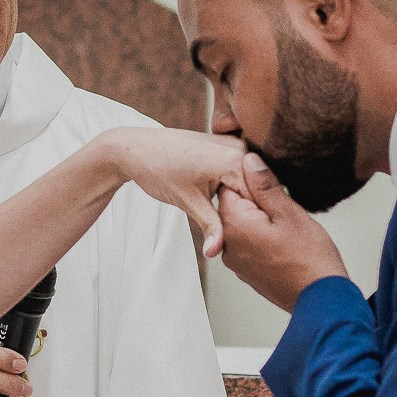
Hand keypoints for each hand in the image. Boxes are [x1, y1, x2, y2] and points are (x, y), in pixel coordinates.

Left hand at [98, 128, 247, 257]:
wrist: (136, 149)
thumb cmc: (158, 170)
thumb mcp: (188, 202)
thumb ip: (210, 227)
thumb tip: (216, 252)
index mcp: (235, 160)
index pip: (260, 197)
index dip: (257, 219)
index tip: (254, 235)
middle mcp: (240, 148)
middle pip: (256, 189)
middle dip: (251, 210)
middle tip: (241, 230)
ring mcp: (234, 144)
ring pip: (249, 181)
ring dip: (243, 200)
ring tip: (228, 212)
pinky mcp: (226, 146)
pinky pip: (239, 171)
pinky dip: (235, 187)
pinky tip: (222, 198)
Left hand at [218, 154, 347, 308]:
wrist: (320, 299)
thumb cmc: (309, 258)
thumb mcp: (289, 213)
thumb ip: (265, 186)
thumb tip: (248, 161)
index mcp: (234, 225)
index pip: (229, 185)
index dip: (252, 180)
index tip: (274, 186)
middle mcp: (228, 244)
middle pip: (234, 206)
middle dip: (256, 200)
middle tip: (285, 207)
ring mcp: (236, 261)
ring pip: (243, 225)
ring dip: (261, 219)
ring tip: (287, 226)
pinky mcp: (247, 271)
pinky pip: (249, 243)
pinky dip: (262, 237)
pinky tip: (284, 241)